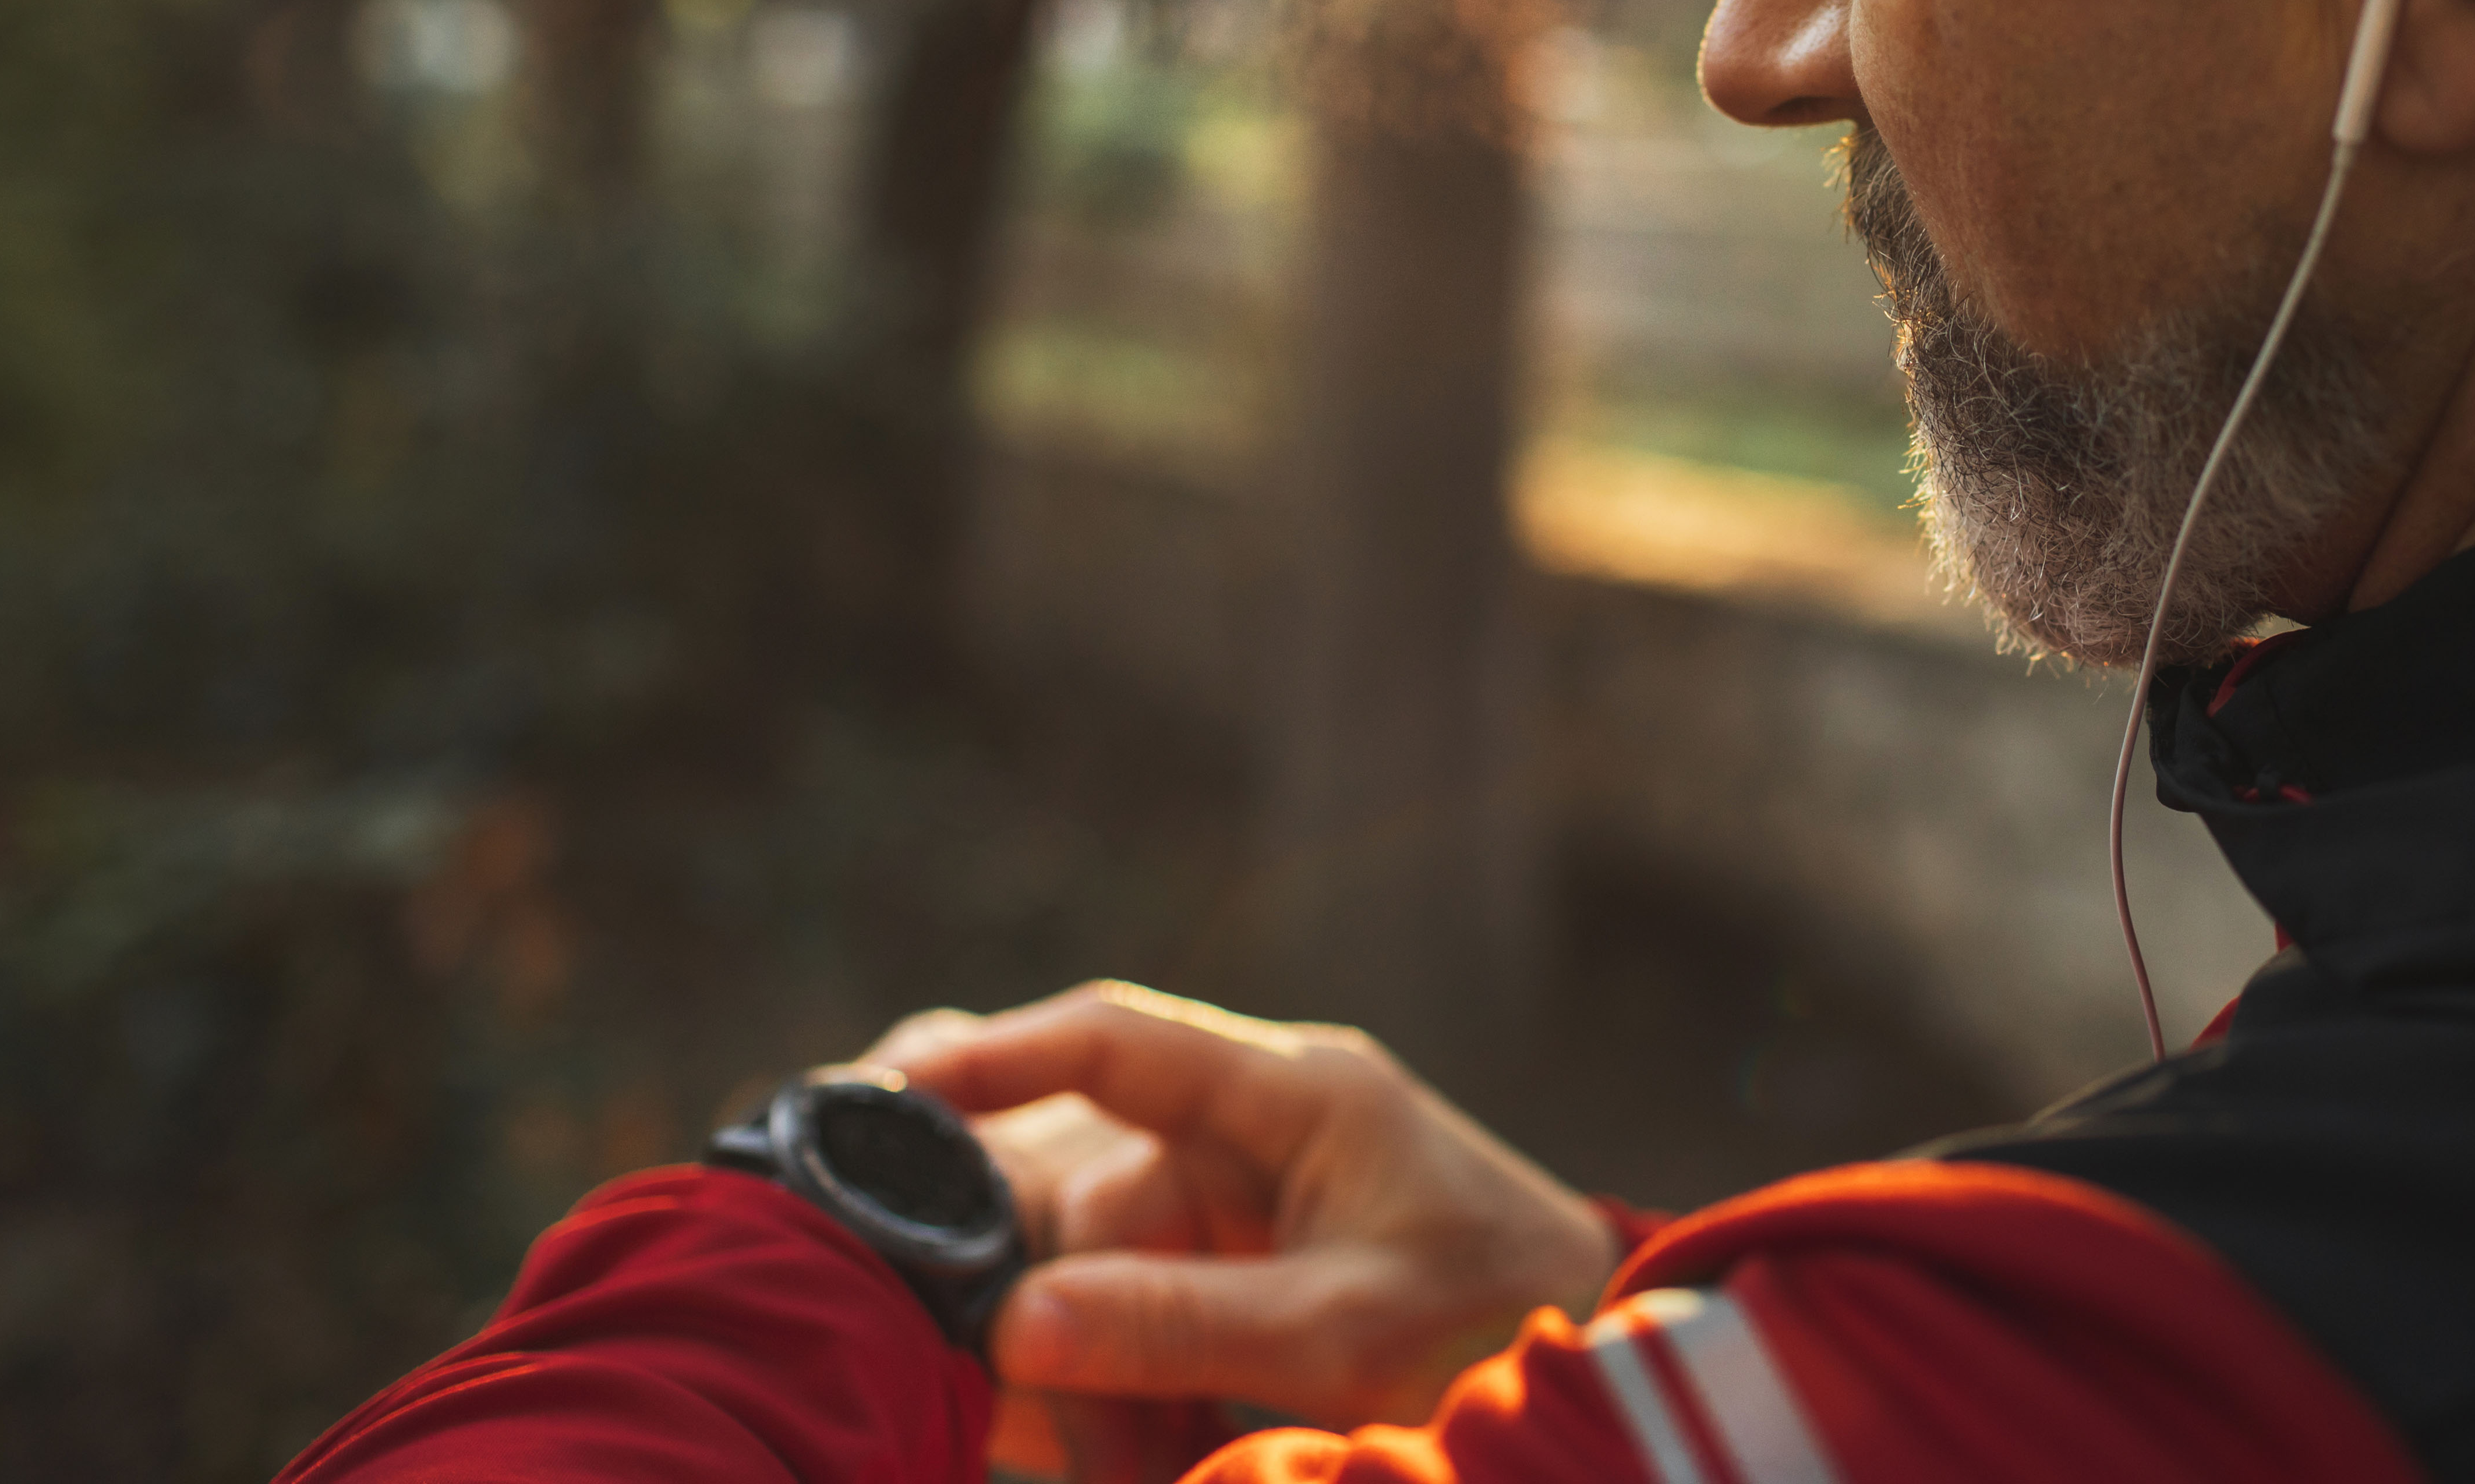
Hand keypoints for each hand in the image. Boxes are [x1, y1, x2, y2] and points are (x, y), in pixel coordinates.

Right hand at [861, 983, 1619, 1434]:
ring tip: (1082, 1437)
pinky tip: (1078, 1434)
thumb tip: (1012, 1327)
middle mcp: (1248, 1125)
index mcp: (1297, 1091)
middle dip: (1016, 1274)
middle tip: (978, 1365)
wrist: (1589, 1362)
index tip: (885, 1089)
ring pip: (1078, 1249)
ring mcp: (1231, 1195)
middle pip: (1071, 1167)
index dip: (992, 1053)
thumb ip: (1182, 1323)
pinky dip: (1088, 1370)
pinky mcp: (1223, 1264)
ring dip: (1054, 1346)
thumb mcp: (1345, 1329)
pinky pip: (1111, 1298)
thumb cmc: (1496, 1319)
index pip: (1115, 1036)